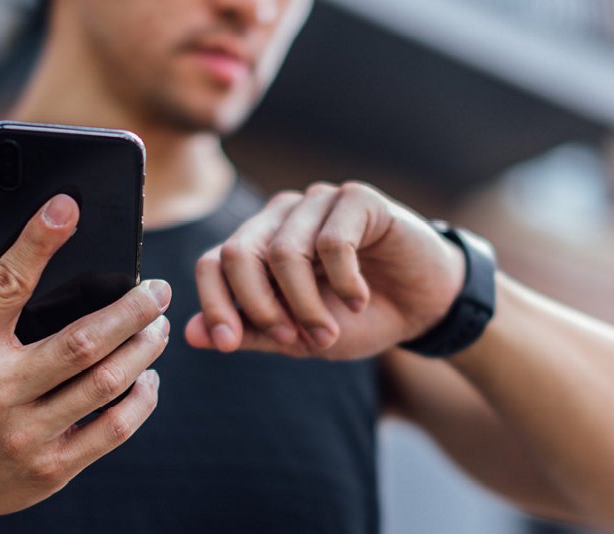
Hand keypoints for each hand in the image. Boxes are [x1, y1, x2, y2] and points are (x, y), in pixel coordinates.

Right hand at [0, 195, 169, 528]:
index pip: (7, 285)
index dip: (38, 242)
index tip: (67, 207)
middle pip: (82, 341)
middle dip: (131, 309)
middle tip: (159, 289)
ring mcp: (25, 435)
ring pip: (105, 383)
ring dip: (143, 349)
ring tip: (157, 327)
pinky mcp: (51, 469)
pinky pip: (113, 430)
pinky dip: (141, 400)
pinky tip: (147, 378)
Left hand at [185, 181, 463, 359]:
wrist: (423, 306)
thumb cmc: (358, 318)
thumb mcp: (300, 336)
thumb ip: (251, 332)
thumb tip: (191, 335)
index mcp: (258, 245)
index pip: (212, 263)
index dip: (214, 304)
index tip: (228, 344)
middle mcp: (280, 217)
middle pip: (238, 253)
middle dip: (259, 307)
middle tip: (292, 341)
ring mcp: (317, 202)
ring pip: (285, 251)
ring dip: (306, 304)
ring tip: (330, 332)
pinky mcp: (356, 198)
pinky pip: (331, 241)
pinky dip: (344, 282)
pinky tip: (360, 298)